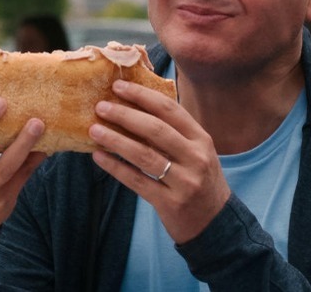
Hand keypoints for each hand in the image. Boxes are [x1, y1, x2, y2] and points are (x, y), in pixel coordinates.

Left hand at [89, 80, 230, 243]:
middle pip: (156, 129)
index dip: (142, 95)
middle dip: (125, 115)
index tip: (118, 86)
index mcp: (201, 139)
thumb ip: (172, 132)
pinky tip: (99, 157)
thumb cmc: (199, 180)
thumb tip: (132, 107)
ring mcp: (185, 181)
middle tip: (100, 106)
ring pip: (144, 155)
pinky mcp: (170, 203)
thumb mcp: (195, 152)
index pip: (170, 109)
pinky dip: (116, 167)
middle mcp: (196, 157)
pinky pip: (137, 181)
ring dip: (115, 140)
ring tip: (94, 130)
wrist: (216, 223)